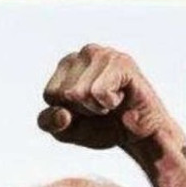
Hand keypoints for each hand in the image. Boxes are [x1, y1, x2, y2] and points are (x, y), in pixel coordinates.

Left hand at [37, 43, 180, 153]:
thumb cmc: (100, 126)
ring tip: (110, 102)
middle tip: (100, 106)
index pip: (50, 94)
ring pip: (79, 93)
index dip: (66, 112)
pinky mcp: (122, 62)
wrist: (136, 134)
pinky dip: (108, 104)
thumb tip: (61, 114)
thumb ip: (49, 122)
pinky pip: (98, 92)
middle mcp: (84, 53)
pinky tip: (120, 98)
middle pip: (65, 93)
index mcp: (66, 65)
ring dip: (96, 107)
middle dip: (82, 109)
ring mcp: (104, 54)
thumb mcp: (65, 130)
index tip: (84, 109)